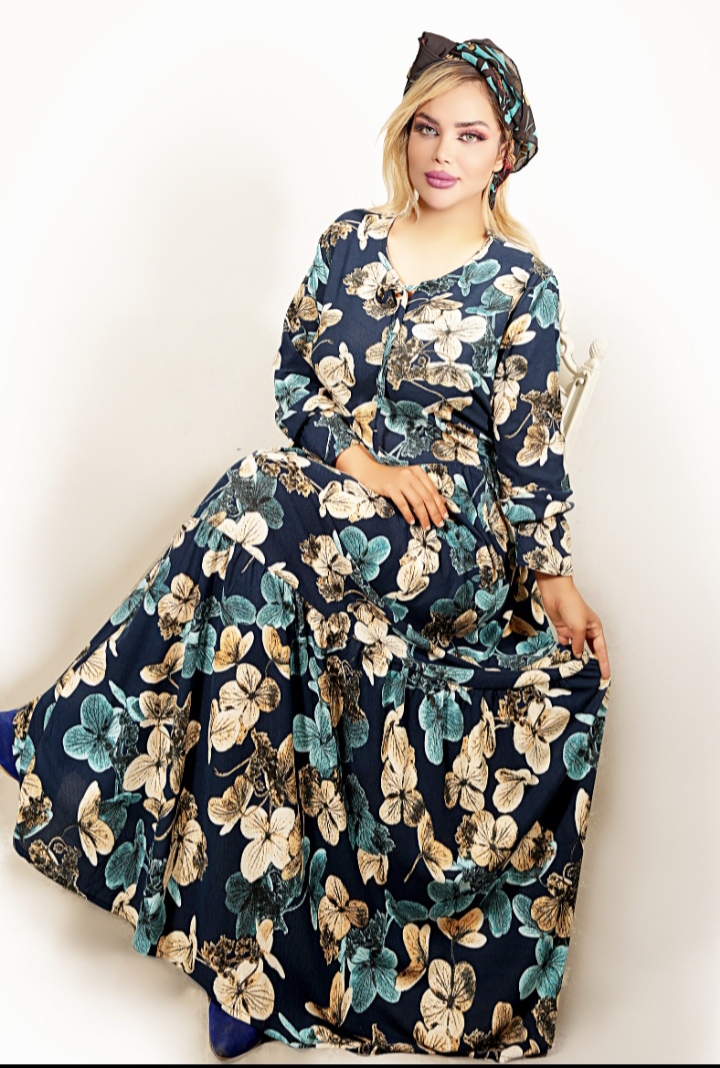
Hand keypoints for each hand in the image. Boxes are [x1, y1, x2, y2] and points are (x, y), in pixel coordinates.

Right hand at [334, 443, 448, 529]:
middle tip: (439, 524)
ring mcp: (400, 481)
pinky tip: (412, 521)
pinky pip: (402, 504)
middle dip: (435, 512)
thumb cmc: (392, 478)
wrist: (371, 471)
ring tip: (426, 526)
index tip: (445, 516)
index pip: (433, 490)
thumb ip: (423, 488)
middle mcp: (411, 474)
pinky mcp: (390, 488)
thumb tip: (440, 502)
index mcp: (418, 471)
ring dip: (424, 516)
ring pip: (417, 501)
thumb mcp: (409, 479)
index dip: (440, 504)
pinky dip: (408, 514)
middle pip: (427, 496)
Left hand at [534, 573, 610, 680]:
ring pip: (577, 648)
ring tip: (578, 670)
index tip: (606, 675)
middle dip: (592, 662)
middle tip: (594, 676)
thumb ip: (579, 643)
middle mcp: (586, 630)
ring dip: (577, 657)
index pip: (601, 649)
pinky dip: (564, 649)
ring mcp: (574, 630)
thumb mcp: (579, 627)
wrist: (556, 594)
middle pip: (591, 650)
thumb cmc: (572, 605)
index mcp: (595, 628)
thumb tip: (578, 655)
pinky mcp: (563, 629)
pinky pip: (565, 643)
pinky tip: (563, 657)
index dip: (604, 663)